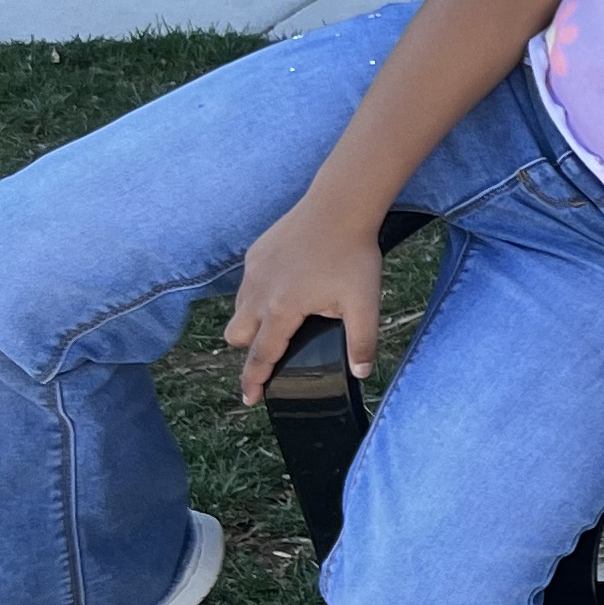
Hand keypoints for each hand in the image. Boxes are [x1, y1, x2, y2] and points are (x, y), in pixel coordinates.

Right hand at [223, 198, 382, 406]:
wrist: (340, 206)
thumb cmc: (353, 255)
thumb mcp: (365, 303)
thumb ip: (362, 341)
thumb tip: (360, 372)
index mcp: (282, 310)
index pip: (262, 355)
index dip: (255, 380)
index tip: (250, 398)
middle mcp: (259, 292)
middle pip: (238, 336)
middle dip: (252, 348)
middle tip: (278, 346)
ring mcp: (253, 271)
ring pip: (239, 309)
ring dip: (253, 321)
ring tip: (286, 317)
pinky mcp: (256, 253)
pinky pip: (247, 283)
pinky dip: (259, 294)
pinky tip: (288, 286)